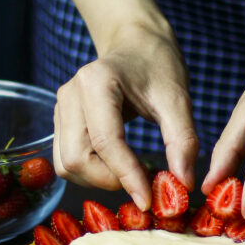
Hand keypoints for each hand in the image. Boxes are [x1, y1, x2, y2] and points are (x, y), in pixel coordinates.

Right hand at [53, 23, 198, 207]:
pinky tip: (119, 167)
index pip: (107, 142)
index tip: (149, 201)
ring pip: (67, 164)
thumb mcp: (178, 99)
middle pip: (77, 159)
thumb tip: (183, 183)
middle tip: (144, 185)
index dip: (127, 177)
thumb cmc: (158, 65)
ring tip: (133, 175)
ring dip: (98, 180)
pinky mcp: (61, 121)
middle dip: (109, 181)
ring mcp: (61, 108)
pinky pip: (67, 159)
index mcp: (97, 82)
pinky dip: (91, 173)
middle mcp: (70, 94)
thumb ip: (182, 140)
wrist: (136, 43)